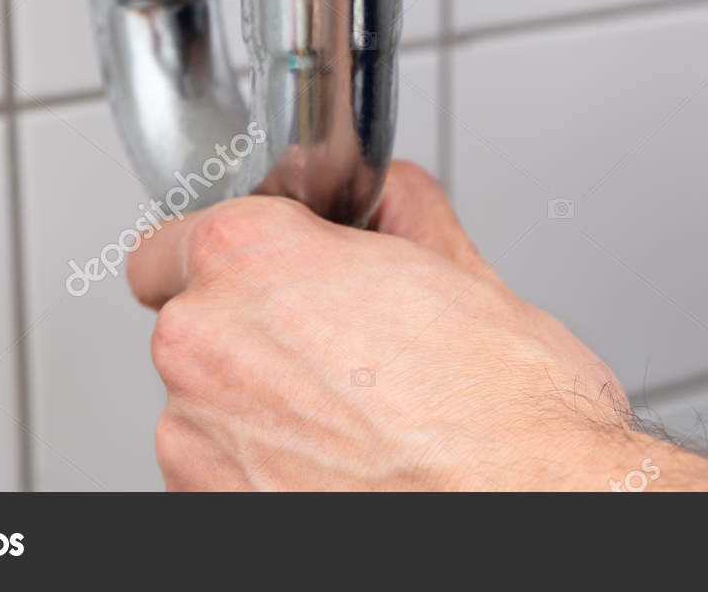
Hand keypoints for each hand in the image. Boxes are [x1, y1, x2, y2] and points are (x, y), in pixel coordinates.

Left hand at [126, 161, 707, 489]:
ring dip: (258, 405)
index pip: (176, 239)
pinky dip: (264, 470)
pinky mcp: (210, 508)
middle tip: (342, 347)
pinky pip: (220, 471)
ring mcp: (196, 439)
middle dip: (255, 330)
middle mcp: (203, 345)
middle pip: (193, 322)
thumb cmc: (505, 417)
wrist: (531, 507)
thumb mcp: (465, 270)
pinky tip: (341, 466)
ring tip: (355, 417)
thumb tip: (388, 199)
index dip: (235, 257)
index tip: (274, 273)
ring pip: (205, 404)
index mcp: (251, 258)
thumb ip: (398, 214)